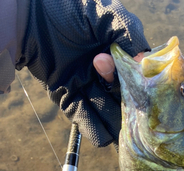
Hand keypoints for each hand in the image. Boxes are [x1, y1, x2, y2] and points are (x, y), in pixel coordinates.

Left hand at [17, 0, 149, 146]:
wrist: (30, 20)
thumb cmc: (68, 11)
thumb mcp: (105, 15)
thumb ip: (129, 33)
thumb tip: (144, 62)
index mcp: (117, 55)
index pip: (137, 78)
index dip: (139, 84)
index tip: (135, 81)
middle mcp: (104, 74)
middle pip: (125, 100)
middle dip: (128, 105)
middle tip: (125, 102)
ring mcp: (87, 88)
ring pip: (108, 114)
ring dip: (114, 122)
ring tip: (120, 129)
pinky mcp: (68, 98)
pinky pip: (86, 120)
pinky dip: (95, 130)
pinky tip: (103, 136)